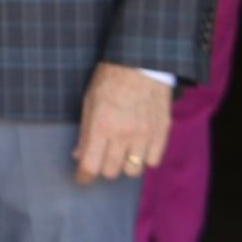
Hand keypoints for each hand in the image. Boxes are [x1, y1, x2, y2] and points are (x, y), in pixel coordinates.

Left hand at [73, 62, 170, 185]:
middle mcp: (123, 134)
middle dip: (103, 168)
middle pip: (111, 172)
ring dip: (124, 165)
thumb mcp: (89, 102)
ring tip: (121, 152)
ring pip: (133, 171)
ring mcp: (145, 134)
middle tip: (102, 158)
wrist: (142, 62)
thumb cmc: (110, 79)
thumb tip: (79, 155)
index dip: (84, 177)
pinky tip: (139, 147)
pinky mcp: (162, 132)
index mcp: (101, 126)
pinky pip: (153, 161)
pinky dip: (144, 159)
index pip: (90, 165)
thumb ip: (85, 132)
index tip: (82, 179)